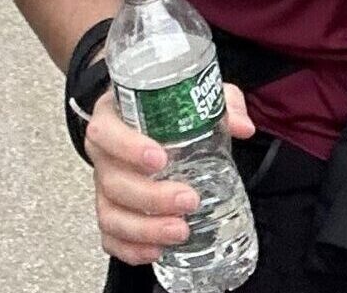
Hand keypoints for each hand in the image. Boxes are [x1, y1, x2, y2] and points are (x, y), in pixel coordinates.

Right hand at [86, 85, 255, 266]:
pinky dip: (130, 249)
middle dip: (150, 197)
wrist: (148, 120)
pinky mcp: (111, 212)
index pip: (105, 132)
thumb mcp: (193, 94)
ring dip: (143, 229)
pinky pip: (110, 236)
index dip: (128, 148)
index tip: (160, 158)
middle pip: (112, 181)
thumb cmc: (167, 108)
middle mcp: (103, 154)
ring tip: (180, 231)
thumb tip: (243, 126)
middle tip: (188, 200)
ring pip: (110, 215)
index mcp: (114, 117)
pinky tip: (156, 251)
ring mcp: (104, 186)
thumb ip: (219, 103)